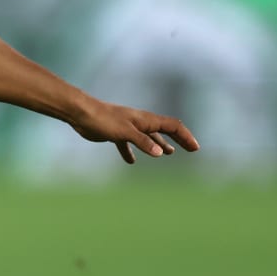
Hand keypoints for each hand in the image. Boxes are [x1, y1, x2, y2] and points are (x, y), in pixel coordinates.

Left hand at [70, 100, 200, 163]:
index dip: (185, 136)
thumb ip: (143, 142)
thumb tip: (160, 153)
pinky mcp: (116, 133)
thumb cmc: (104, 120)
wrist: (82, 114)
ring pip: (148, 137)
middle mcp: (140, 122)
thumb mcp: (125, 132)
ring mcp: (128, 127)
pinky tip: (131, 161)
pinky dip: (132, 152)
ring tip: (167, 154)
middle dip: (178, 139)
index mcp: (146, 120)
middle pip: (164, 130)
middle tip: (190, 149)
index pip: (173, 126)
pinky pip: (128, 143)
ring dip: (158, 144)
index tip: (195, 148)